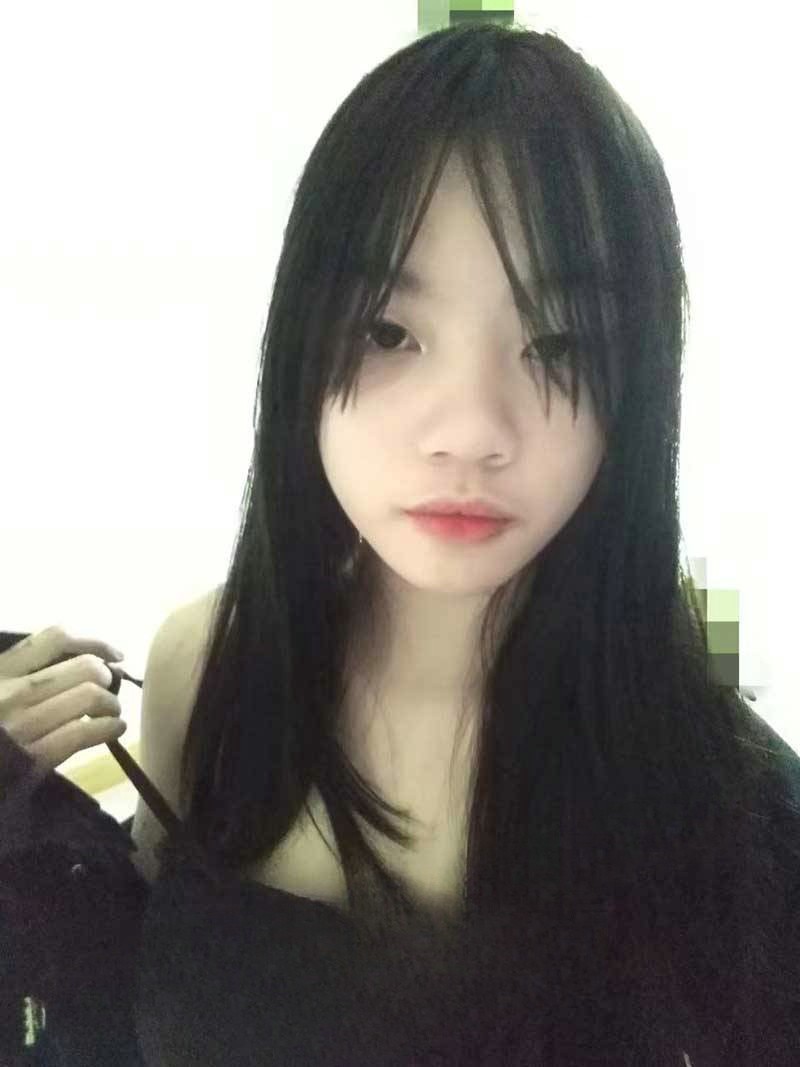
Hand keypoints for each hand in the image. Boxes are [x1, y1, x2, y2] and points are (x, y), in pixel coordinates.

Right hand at [0, 625, 126, 774]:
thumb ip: (25, 674)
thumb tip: (88, 662)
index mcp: (0, 671)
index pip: (56, 638)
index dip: (96, 643)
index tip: (116, 655)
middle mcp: (12, 692)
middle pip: (86, 667)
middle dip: (108, 679)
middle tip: (109, 692)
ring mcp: (22, 725)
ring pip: (90, 695)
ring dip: (112, 705)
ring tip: (111, 714)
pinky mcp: (32, 758)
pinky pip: (84, 732)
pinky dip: (110, 728)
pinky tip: (114, 730)